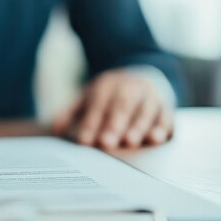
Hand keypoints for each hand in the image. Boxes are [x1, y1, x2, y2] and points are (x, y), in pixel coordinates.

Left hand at [52, 69, 173, 149]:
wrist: (141, 77)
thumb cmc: (108, 95)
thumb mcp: (87, 98)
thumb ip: (70, 112)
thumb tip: (55, 129)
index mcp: (106, 85)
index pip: (97, 104)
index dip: (91, 122)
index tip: (84, 140)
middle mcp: (129, 88)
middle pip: (121, 106)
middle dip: (114, 125)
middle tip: (106, 143)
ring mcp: (149, 96)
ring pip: (144, 110)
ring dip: (138, 126)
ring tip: (131, 142)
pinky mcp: (165, 106)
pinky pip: (166, 115)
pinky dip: (162, 127)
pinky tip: (156, 139)